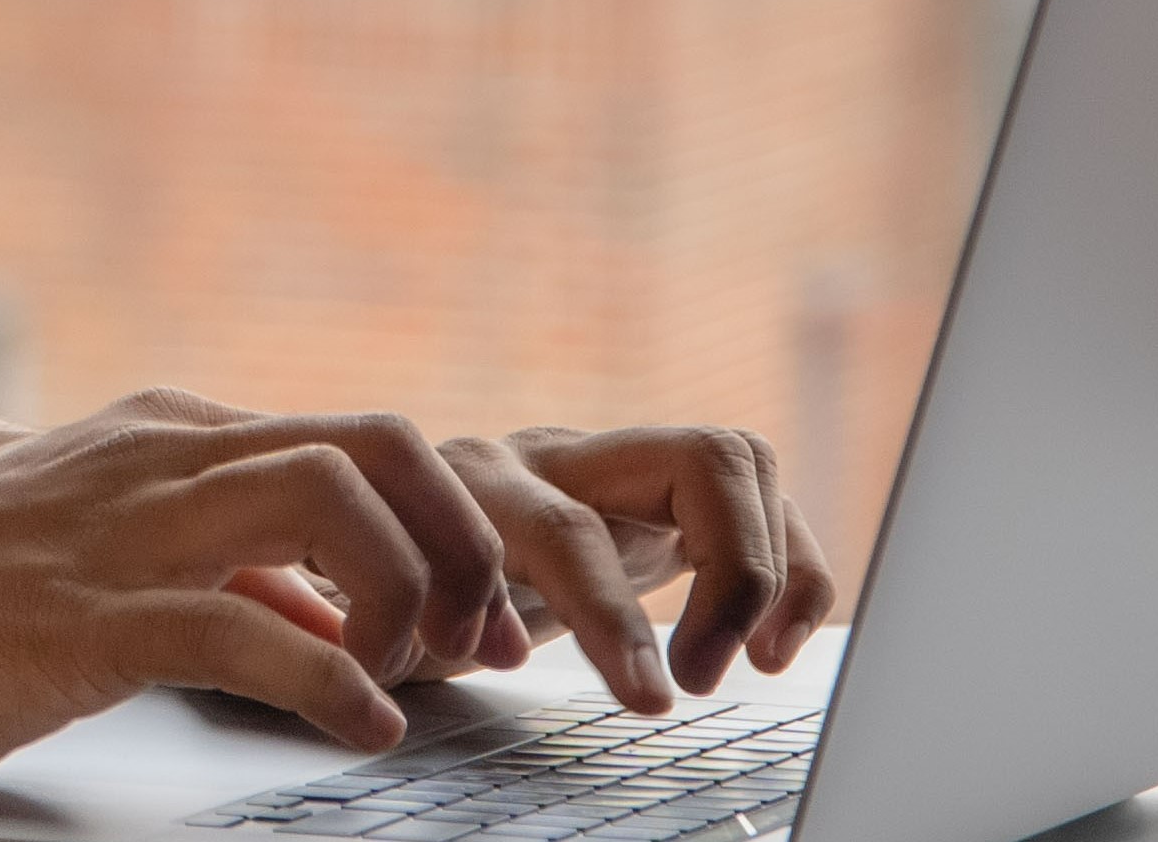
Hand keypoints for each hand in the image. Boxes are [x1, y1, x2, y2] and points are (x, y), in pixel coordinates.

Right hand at [0, 390, 513, 778]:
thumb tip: (326, 620)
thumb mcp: (97, 564)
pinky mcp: (79, 615)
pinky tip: (361, 726)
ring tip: (414, 676)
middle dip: (460, 541)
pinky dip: (330, 679)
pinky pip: (240, 627)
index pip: (362, 438)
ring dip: (406, 592)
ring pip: (329, 499)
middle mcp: (154, 458)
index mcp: (163, 439)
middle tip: (479, 644)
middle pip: (379, 441)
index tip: (481, 618)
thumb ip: (217, 575)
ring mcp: (116, 528)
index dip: (449, 525)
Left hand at [400, 425, 830, 712]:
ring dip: (770, 566)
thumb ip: (420, 622)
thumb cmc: (375, 587)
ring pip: (736, 460)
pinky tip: (771, 644)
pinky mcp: (659, 493)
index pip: (569, 529)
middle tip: (705, 678)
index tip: (653, 701)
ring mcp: (616, 464)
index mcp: (475, 482)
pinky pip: (757, 498)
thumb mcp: (382, 614)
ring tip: (757, 661)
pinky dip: (789, 566)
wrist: (368, 534)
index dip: (614, 616)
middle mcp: (555, 456)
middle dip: (732, 574)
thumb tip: (486, 646)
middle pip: (695, 459)